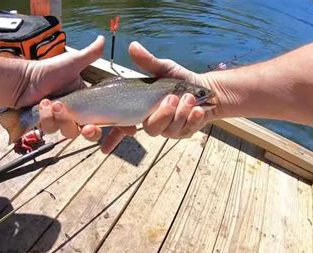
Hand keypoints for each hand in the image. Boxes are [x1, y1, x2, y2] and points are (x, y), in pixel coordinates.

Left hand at [28, 36, 138, 152]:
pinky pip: (53, 129)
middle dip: (92, 133)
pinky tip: (43, 105)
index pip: (107, 117)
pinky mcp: (50, 125)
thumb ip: (90, 54)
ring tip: (54, 104)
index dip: (118, 126)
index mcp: (88, 101)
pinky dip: (47, 117)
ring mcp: (63, 120)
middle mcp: (78, 113)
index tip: (127, 130)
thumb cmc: (48, 71)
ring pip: (71, 132)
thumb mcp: (72, 62)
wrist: (24, 79)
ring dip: (63, 119)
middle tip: (88, 128)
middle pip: (92, 133)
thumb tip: (103, 39)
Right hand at [70, 42, 219, 152]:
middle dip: (162, 114)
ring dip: (180, 113)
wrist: (204, 88)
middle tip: (171, 98)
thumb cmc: (179, 79)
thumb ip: (148, 62)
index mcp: (140, 110)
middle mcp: (152, 122)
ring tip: (188, 97)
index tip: (109, 147)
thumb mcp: (163, 68)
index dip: (113, 139)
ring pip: (168, 130)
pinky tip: (197, 108)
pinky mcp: (184, 132)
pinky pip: (186, 130)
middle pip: (150, 129)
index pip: (121, 127)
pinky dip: (192, 118)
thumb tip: (133, 46)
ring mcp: (168, 129)